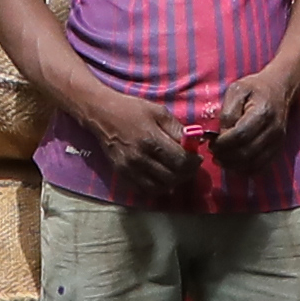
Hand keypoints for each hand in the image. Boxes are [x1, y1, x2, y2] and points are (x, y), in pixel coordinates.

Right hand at [64, 83, 202, 196]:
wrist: (103, 115)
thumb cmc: (132, 110)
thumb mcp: (159, 111)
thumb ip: (177, 129)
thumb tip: (193, 144)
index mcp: (151, 140)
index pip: (180, 161)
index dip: (193, 162)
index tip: (196, 158)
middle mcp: (140, 158)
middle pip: (172, 177)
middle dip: (186, 173)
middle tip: (189, 166)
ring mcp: (130, 169)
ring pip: (160, 187)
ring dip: (173, 182)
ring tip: (176, 172)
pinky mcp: (122, 174)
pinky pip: (144, 190)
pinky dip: (157, 187)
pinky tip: (161, 177)